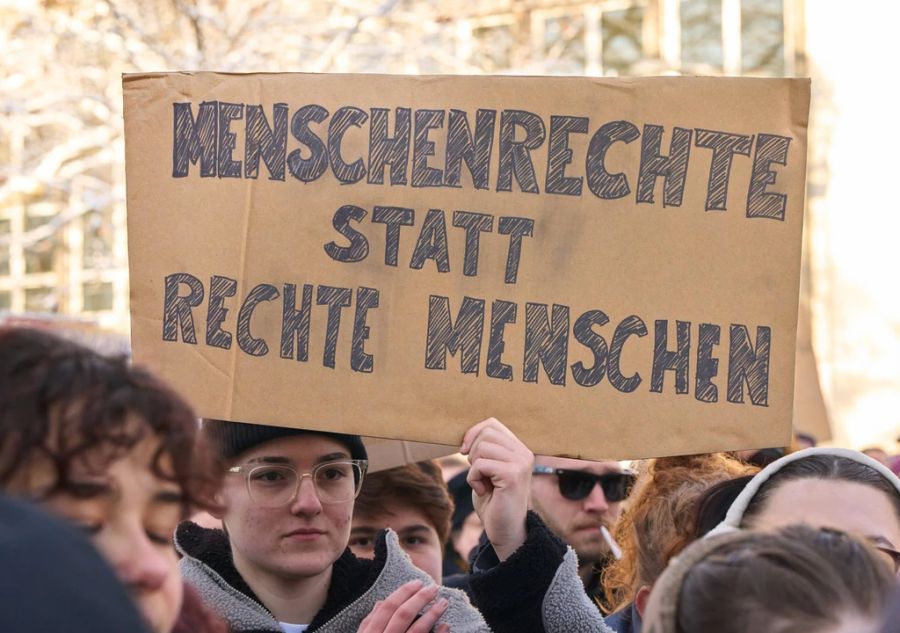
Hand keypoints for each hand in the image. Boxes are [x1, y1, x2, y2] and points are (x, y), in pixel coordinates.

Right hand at [358, 580, 449, 632]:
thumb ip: (368, 624)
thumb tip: (380, 603)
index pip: (387, 608)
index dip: (403, 593)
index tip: (418, 582)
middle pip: (403, 615)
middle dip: (420, 598)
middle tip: (434, 588)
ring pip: (417, 630)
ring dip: (433, 614)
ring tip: (444, 603)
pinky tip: (446, 625)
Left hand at [460, 417, 532, 560]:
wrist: (506, 531)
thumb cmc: (494, 501)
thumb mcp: (489, 470)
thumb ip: (485, 450)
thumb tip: (468, 433)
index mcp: (519, 449)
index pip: (492, 423)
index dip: (473, 433)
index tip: (465, 452)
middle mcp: (524, 453)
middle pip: (486, 432)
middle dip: (473, 452)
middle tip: (479, 473)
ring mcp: (520, 463)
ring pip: (482, 447)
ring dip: (474, 468)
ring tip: (483, 484)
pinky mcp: (512, 476)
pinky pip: (480, 465)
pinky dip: (474, 479)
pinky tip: (484, 492)